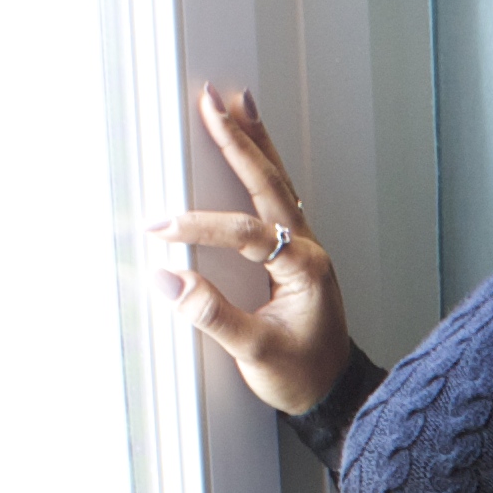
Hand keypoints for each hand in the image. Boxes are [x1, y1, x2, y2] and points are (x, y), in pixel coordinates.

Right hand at [148, 84, 351, 413]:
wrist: (333, 390)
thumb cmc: (300, 374)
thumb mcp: (255, 352)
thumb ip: (212, 316)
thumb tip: (168, 280)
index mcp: (304, 268)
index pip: (246, 233)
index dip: (200, 228)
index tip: (160, 230)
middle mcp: (309, 249)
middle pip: (270, 183)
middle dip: (238, 141)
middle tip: (211, 103)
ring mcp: (306, 246)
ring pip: (277, 182)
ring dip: (255, 141)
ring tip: (236, 102)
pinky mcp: (296, 252)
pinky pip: (278, 196)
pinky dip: (263, 165)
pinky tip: (252, 147)